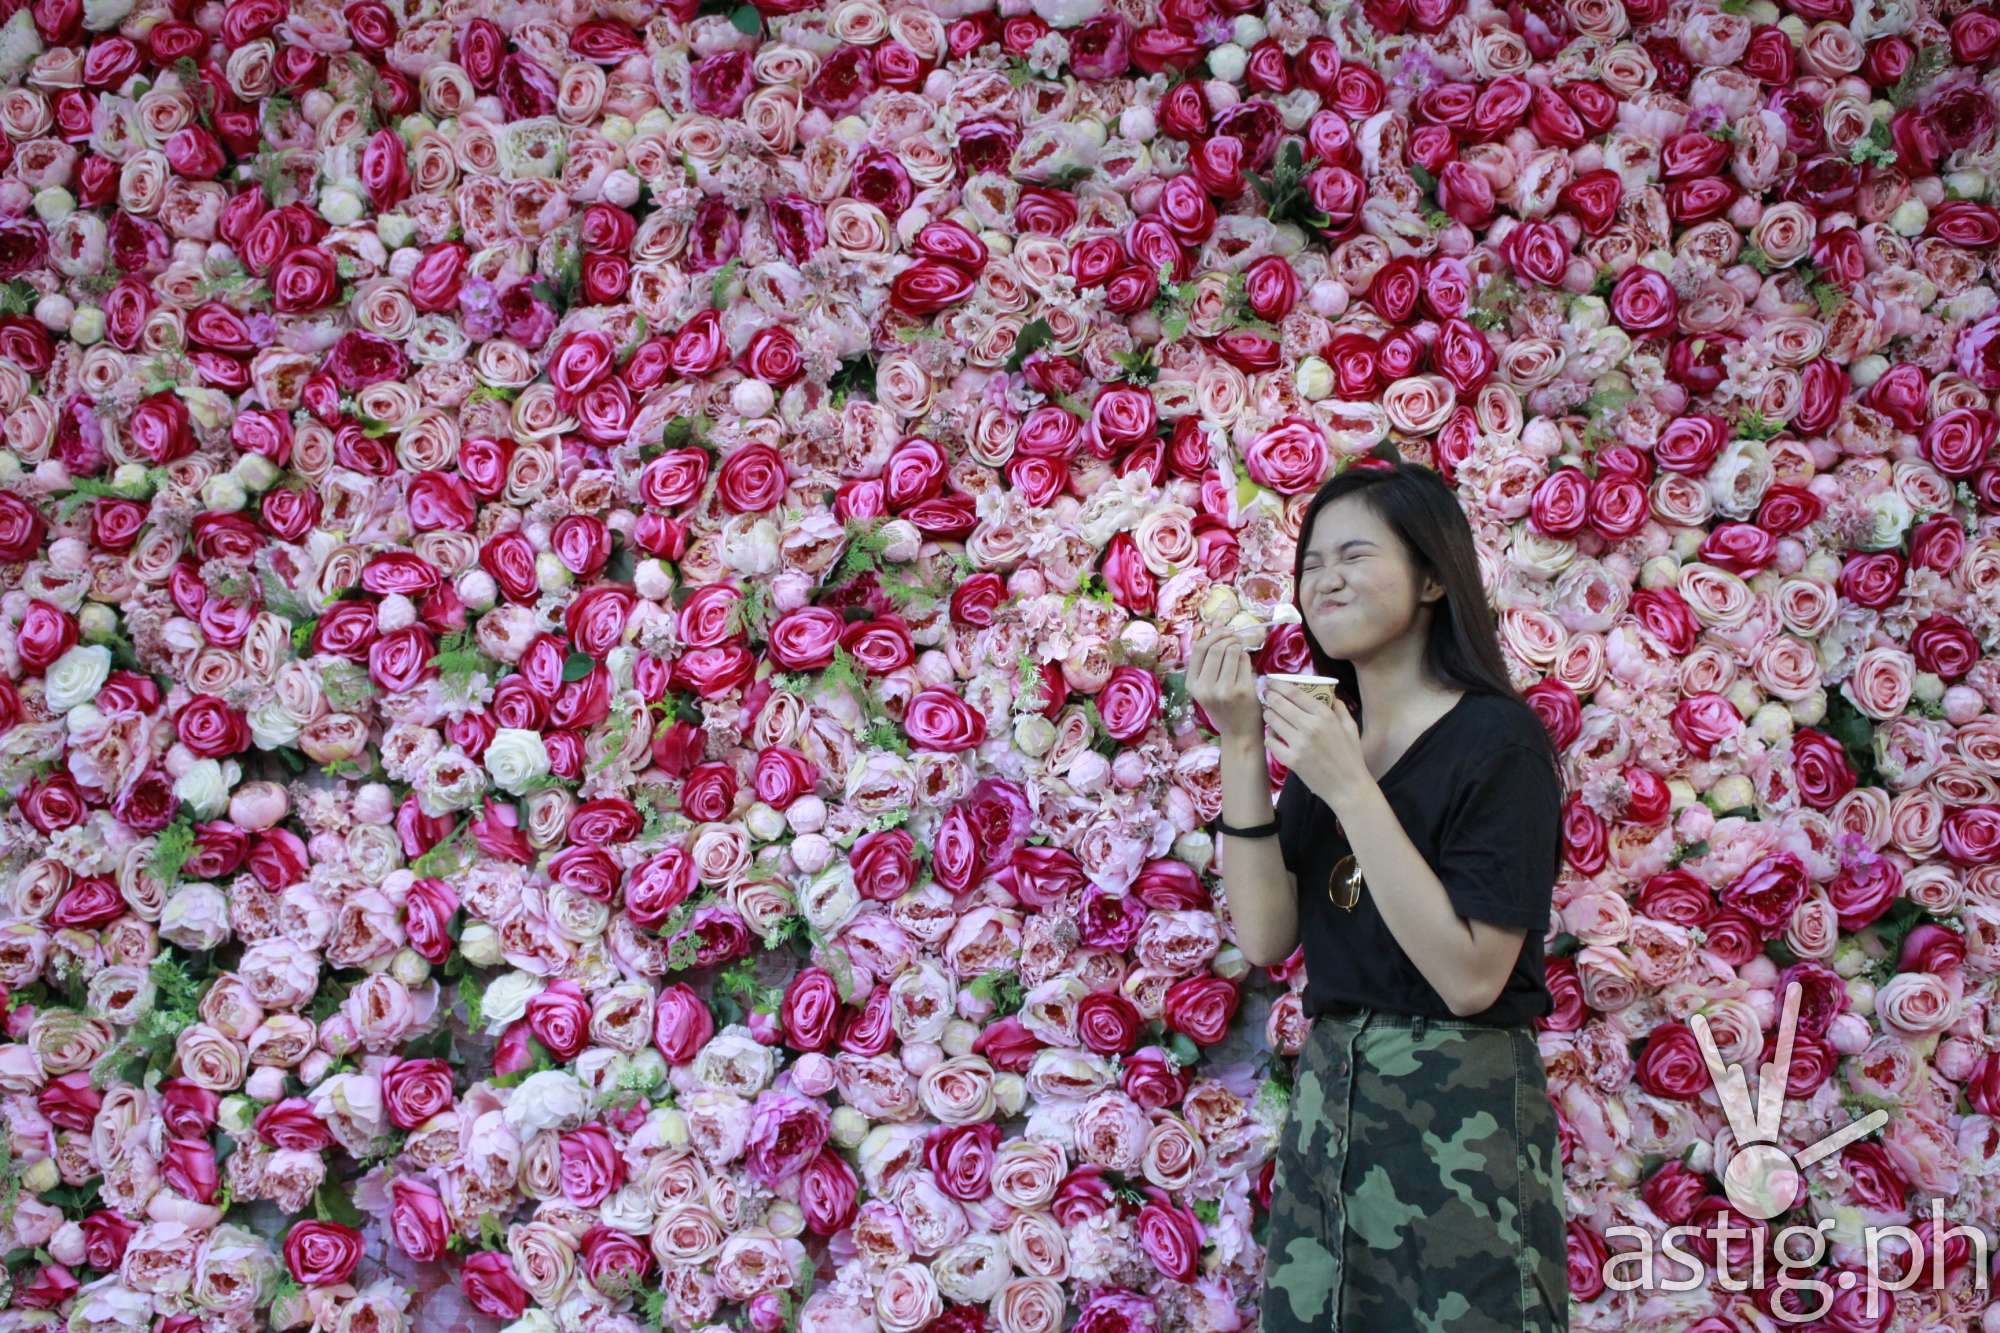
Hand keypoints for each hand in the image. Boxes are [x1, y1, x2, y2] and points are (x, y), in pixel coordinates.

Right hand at [1184, 622, 1265, 739]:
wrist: (1239, 734)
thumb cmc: (1225, 706)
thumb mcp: (1209, 684)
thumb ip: (1210, 656)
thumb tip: (1217, 621)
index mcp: (1192, 685)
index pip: (1198, 649)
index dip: (1213, 635)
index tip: (1224, 631)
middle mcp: (1204, 687)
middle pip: (1216, 648)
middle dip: (1229, 638)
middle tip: (1237, 638)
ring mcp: (1223, 690)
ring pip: (1232, 652)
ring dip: (1239, 647)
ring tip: (1241, 653)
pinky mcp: (1242, 691)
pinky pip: (1245, 661)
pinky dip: (1248, 658)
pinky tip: (1247, 666)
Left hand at [1264, 681, 1369, 811]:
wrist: (1349, 788)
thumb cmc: (1352, 757)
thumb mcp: (1351, 728)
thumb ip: (1340, 709)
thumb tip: (1331, 694)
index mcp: (1325, 715)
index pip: (1295, 693)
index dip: (1280, 684)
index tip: (1273, 681)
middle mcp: (1310, 726)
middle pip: (1279, 703)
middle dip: (1269, 696)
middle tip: (1265, 694)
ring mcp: (1299, 743)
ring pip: (1272, 721)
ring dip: (1268, 715)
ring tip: (1268, 713)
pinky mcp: (1291, 760)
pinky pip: (1271, 742)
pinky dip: (1269, 737)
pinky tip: (1272, 736)